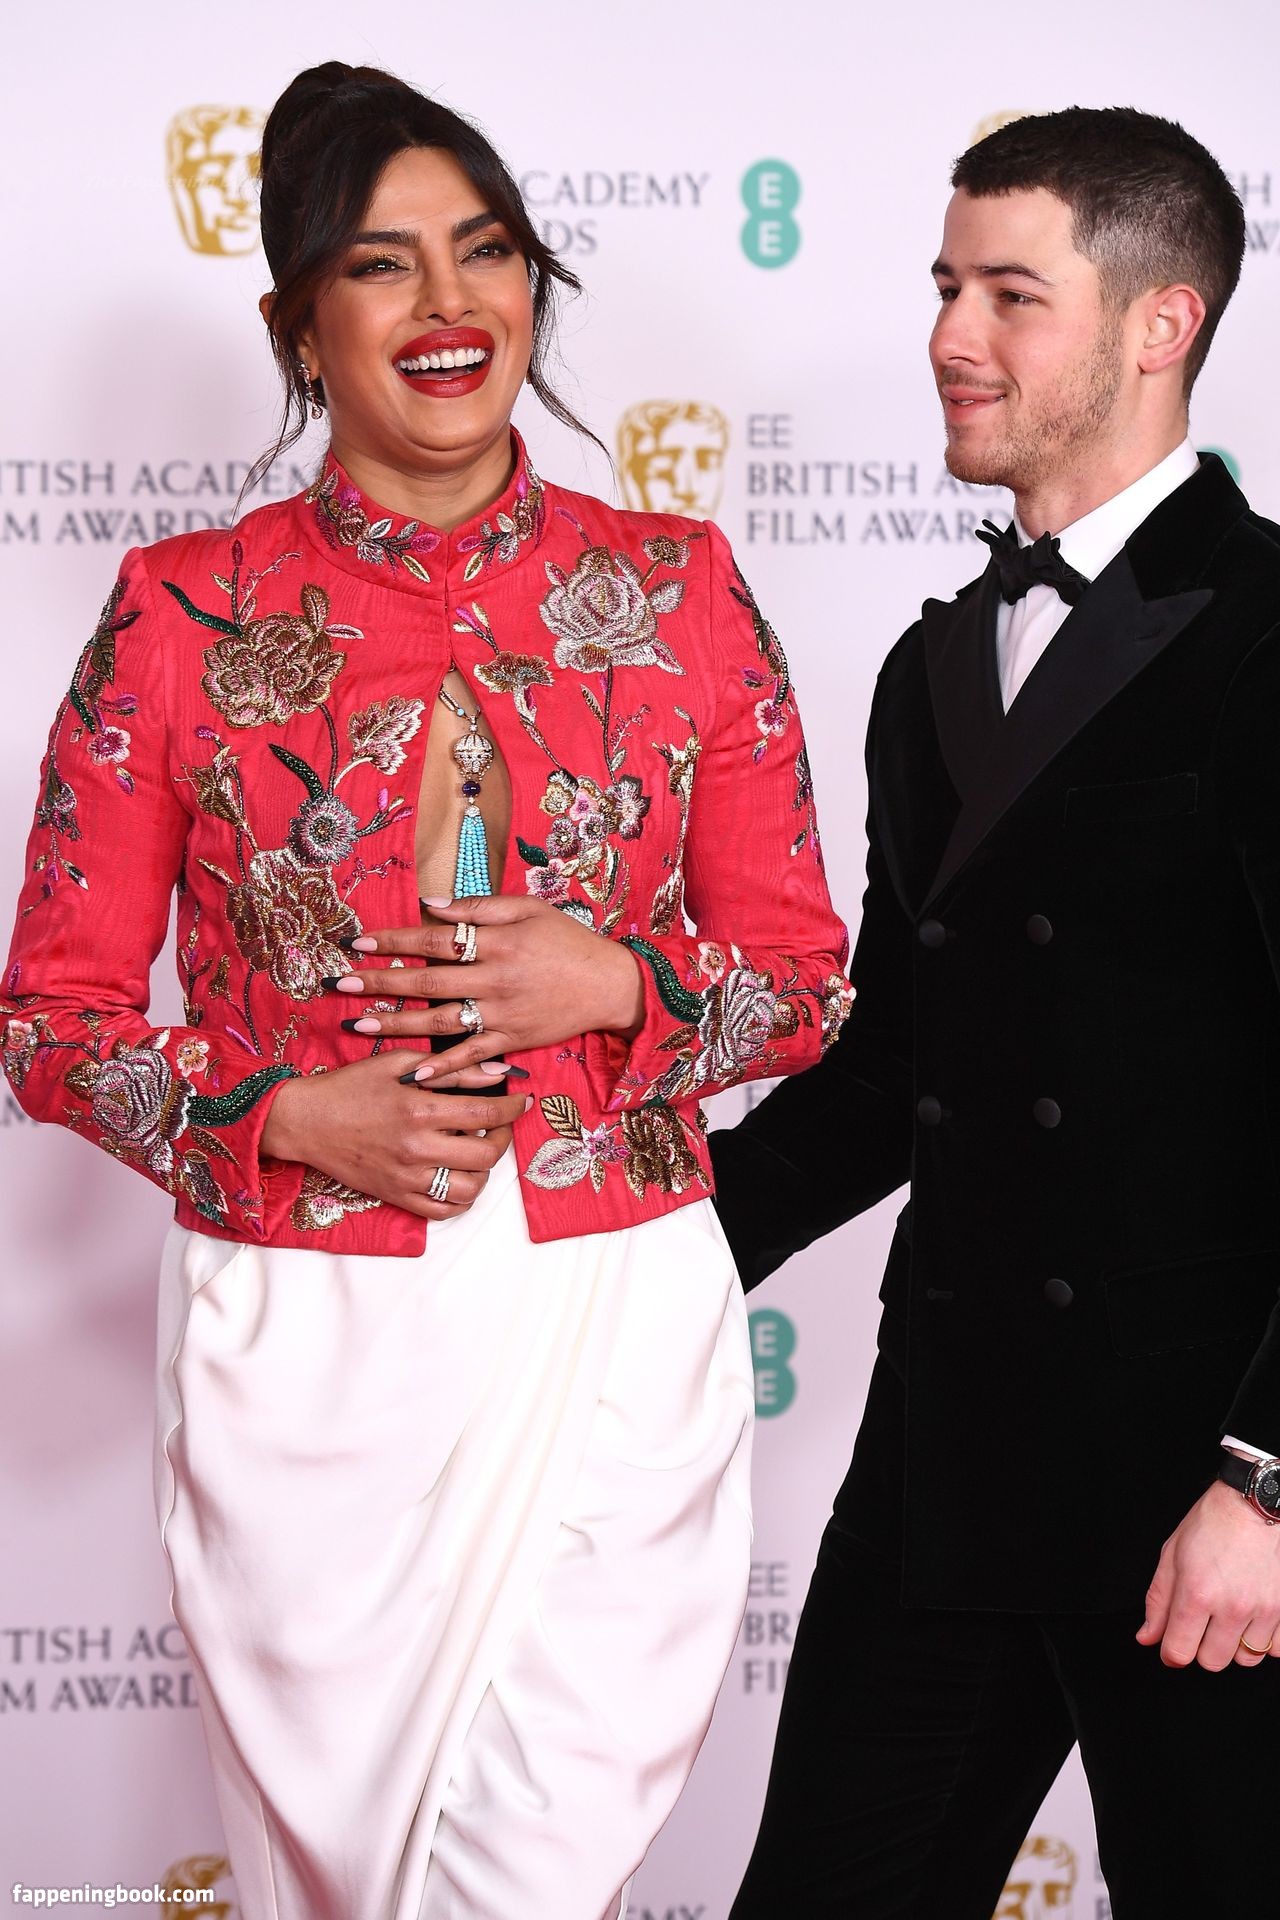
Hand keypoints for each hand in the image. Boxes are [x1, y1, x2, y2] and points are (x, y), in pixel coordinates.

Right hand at [260, 1050, 528, 1220]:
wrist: (305, 1121)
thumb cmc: (351, 1086)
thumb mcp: (399, 1063)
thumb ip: (452, 1069)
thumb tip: (499, 1073)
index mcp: (419, 1110)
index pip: (486, 1112)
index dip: (513, 1107)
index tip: (522, 1101)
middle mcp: (417, 1148)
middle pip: (486, 1154)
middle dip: (504, 1137)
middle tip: (500, 1125)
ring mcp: (407, 1177)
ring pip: (470, 1188)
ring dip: (485, 1171)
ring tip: (479, 1150)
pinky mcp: (396, 1196)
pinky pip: (443, 1210)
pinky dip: (461, 1197)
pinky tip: (460, 1175)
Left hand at [324, 894, 645, 1074]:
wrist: (609, 985)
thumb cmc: (568, 942)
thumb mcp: (529, 909)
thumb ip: (479, 907)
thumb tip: (430, 906)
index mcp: (498, 942)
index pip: (436, 940)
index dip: (396, 941)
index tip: (360, 943)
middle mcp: (495, 979)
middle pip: (428, 981)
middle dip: (382, 983)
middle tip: (343, 984)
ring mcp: (502, 1014)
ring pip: (440, 1021)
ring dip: (396, 1025)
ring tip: (358, 1025)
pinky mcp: (512, 1041)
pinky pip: (471, 1057)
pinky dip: (442, 1067)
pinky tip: (412, 1072)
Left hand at [1137, 1477, 1279, 1669]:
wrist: (1254, 1505)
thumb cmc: (1212, 1523)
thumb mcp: (1172, 1555)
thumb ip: (1158, 1601)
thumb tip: (1148, 1637)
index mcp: (1196, 1593)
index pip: (1179, 1652)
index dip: (1170, 1653)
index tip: (1172, 1645)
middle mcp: (1231, 1607)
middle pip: (1212, 1662)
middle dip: (1201, 1648)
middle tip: (1202, 1624)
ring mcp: (1262, 1610)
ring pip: (1245, 1659)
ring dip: (1234, 1645)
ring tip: (1229, 1618)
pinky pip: (1275, 1650)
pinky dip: (1264, 1640)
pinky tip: (1254, 1619)